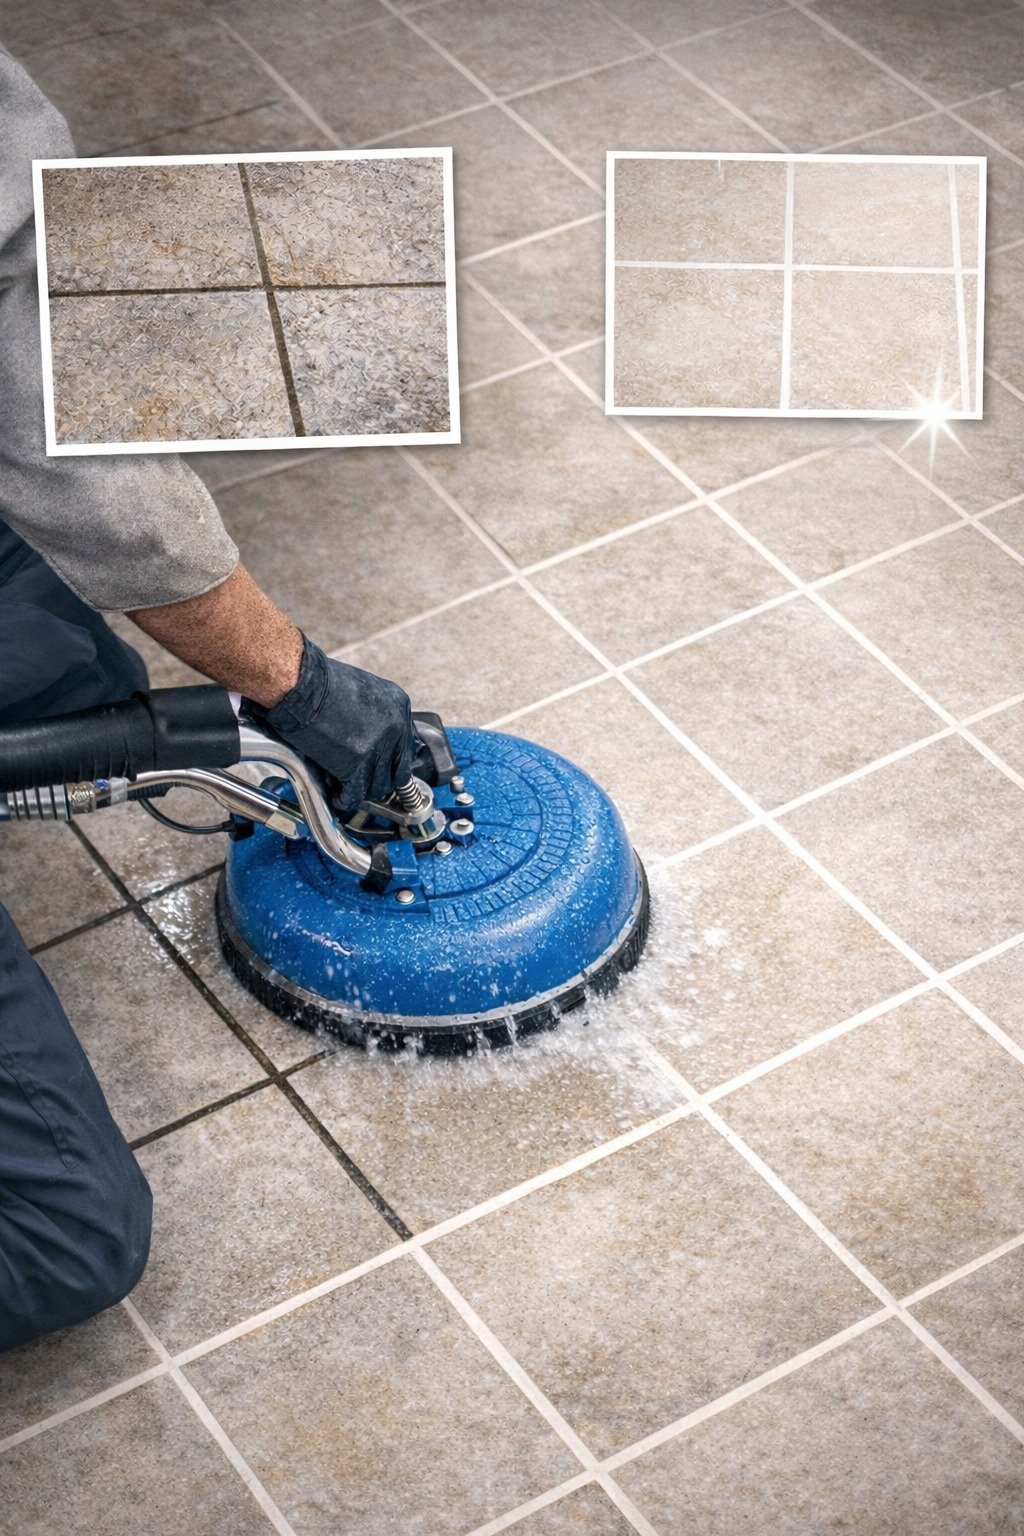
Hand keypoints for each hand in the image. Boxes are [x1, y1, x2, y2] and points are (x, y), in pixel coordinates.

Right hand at [245, 634, 415, 812]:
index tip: (380, 769)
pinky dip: (345, 799)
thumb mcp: (365, 689)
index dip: (390, 762)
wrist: (301, 685)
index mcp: (400, 706)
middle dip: (380, 780)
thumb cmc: (322, 682)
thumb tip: (378, 738)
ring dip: (362, 790)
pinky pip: (355, 794)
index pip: (406, 748)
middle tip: (364, 782)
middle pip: (398, 771)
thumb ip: (379, 714)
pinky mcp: (357, 764)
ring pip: (378, 786)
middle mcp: (396, 728)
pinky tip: (337, 796)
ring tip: (346, 788)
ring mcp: (378, 747)